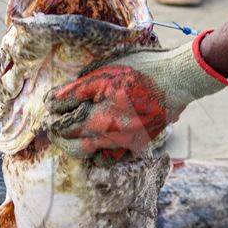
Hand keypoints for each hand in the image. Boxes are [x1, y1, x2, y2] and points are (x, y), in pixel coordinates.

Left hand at [45, 34, 227, 157]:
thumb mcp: (104, 75)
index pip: (65, 130)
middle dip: (63, 141)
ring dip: (84, 147)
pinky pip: (118, 154)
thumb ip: (76, 91)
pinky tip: (103, 136)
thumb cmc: (142, 71)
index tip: (48, 116)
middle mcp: (113, 139)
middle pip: (78, 150)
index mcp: (100, 122)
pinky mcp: (142, 143)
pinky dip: (106, 150)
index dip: (53, 123)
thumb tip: (52, 102)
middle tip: (56, 129)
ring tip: (77, 134)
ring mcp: (129, 144)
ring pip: (98, 156)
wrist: (179, 79)